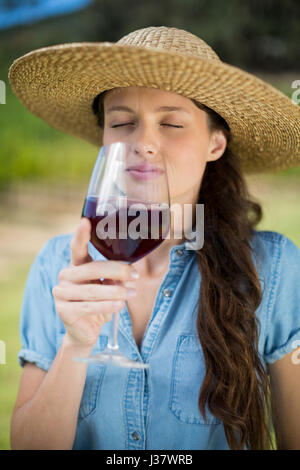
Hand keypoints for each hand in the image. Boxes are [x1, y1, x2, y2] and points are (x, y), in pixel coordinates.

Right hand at [52, 217, 137, 349]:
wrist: (85, 332)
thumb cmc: (98, 305)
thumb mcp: (108, 287)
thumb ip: (114, 277)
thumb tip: (130, 272)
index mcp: (76, 266)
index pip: (77, 247)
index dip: (81, 234)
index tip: (85, 221)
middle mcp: (65, 276)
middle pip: (93, 268)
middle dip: (117, 271)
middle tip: (134, 275)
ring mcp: (61, 293)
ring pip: (93, 291)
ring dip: (116, 292)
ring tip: (131, 293)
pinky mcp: (63, 310)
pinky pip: (88, 307)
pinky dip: (107, 306)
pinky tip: (120, 306)